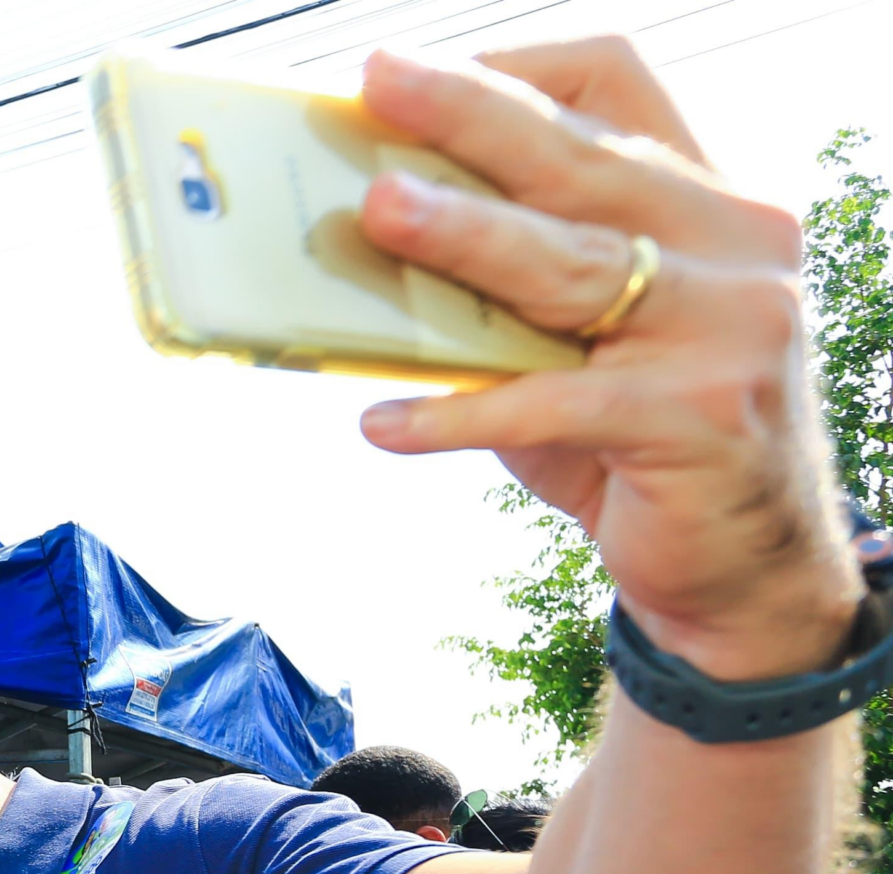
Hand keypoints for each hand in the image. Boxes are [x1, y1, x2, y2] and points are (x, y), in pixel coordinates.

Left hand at [354, 40, 862, 682]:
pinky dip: (460, 415)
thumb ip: (504, 291)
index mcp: (707, 201)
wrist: (743, 566)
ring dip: (464, 236)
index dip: (517, 69)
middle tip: (379, 86)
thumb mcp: (575, 345)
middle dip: (470, 117)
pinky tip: (385, 422)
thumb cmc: (635, 440)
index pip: (619, 89)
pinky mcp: (699, 417)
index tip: (416, 72)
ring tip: (377, 213)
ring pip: (571, 265)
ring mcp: (731, 326)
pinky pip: (552, 405)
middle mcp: (736, 243)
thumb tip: (366, 245)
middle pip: (580, 160)